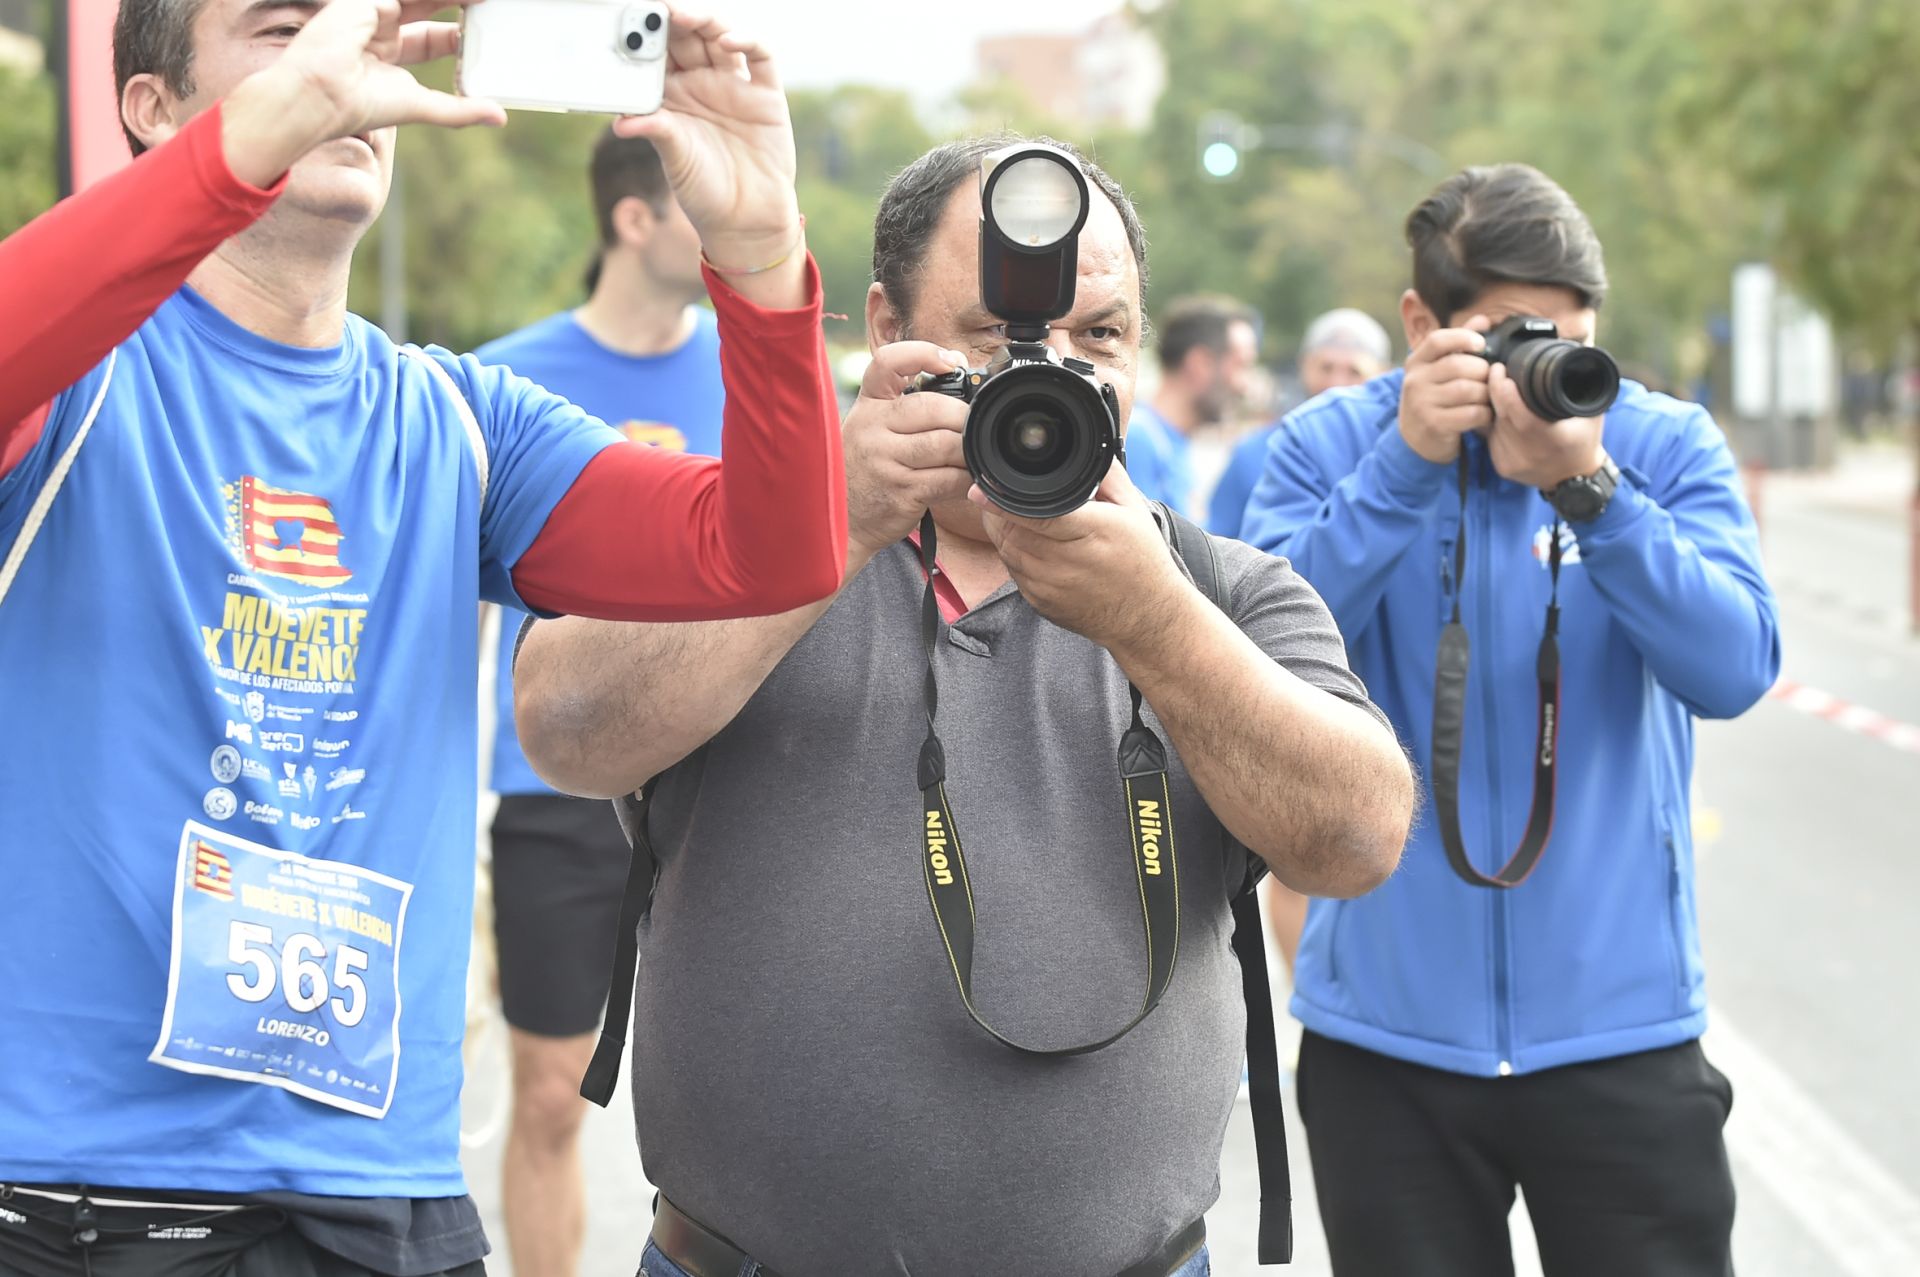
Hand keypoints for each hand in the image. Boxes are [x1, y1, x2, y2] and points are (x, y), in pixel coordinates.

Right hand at [227, 0, 502, 184]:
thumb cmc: (363, 104)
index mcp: (390, 52)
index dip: (460, 34)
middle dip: (460, 4)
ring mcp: (373, 9)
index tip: (489, 32)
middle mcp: (382, 26)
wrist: (323, 92)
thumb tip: (500, 118)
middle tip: (491, 3)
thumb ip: (460, 110)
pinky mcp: (365, 0)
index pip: (435, 36)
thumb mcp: (422, 105)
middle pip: (430, 6)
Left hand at [612, 9, 799, 268]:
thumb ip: (655, 130)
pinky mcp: (766, 96)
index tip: (627, 15)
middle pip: (687, 38)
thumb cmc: (704, 191)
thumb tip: (621, 121)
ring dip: (703, 21)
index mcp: (673, 96)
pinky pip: (760, 57)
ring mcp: (735, 87)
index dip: (645, 34)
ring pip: (719, 38)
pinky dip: (747, 41)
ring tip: (682, 15)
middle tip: (653, 4)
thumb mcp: (674, 159)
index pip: (658, 54)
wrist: (746, 221)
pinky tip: (728, 40)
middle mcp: (703, 85)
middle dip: (670, 19)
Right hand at [842, 343, 974, 562]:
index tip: (949, 361)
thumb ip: (906, 403)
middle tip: (973, 426)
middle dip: (963, 416)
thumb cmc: (867, 467)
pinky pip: (948, 479)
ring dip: (967, 450)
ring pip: (945, 444)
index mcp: (868, 404)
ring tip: (970, 454)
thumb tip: (957, 367)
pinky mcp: (901, 492)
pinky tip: (965, 479)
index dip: (922, 353)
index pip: (888, 363)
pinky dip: (965, 479)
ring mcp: (884, 461)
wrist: (841, 520)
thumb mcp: (873, 426)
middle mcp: (872, 427)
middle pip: (931, 408)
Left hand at [970, 462, 1190, 651]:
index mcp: (1091, 532)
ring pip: (1007, 550)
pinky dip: (1014, 554)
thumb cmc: (1142, 559)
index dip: (1003, 501)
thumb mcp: (1134, 509)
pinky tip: (1033, 545)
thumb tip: (1085, 445)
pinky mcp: (1039, 603)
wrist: (1145, 617)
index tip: (980, 488)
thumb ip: (1106, 475)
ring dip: (1005, 531)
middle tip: (1004, 493)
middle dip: (1001, 510)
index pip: (1035, 515)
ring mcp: (1049, 587)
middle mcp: (1066, 563)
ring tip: (1020, 517)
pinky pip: (1013, 571)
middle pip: (1012, 531)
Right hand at [1398, 315, 1492, 464]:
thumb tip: (1483, 320)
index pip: (1438, 340)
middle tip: (1489, 380)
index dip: (1463, 338)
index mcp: (1416, 362)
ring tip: (1489, 398)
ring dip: (1486, 394)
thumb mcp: (1438, 369)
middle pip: (1459, 366)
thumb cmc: (1434, 397)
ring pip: (1468, 390)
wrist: (1414, 438)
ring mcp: (1422, 403)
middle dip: (1482, 372)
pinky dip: (1484, 414)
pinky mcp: (1433, 424)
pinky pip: (1470, 414)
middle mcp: (1415, 381)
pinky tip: (1485, 415)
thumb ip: (1459, 344)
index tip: (1481, 345)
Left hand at [1485, 363, 1605, 489]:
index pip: (1524, 418)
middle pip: (1504, 418)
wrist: (1575, 479)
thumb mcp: (1593, 413)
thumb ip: (1585, 388)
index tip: (1503, 373)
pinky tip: (1499, 410)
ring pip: (1494, 426)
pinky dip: (1494, 422)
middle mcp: (1532, 454)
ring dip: (1494, 406)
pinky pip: (1490, 438)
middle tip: (1495, 370)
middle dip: (1496, 391)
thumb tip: (1576, 356)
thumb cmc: (1585, 440)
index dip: (1508, 396)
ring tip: (1499, 387)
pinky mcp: (1503, 467)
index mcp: (1556, 440)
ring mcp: (1514, 463)